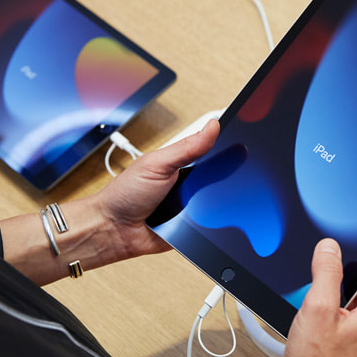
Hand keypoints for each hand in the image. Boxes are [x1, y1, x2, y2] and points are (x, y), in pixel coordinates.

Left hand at [91, 118, 218, 260]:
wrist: (112, 230)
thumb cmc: (124, 194)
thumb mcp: (157, 163)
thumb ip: (186, 147)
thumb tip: (213, 126)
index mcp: (180, 163)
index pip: (211, 151)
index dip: (227, 145)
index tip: (244, 137)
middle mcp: (188, 184)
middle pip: (219, 177)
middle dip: (225, 177)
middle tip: (223, 175)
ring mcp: (191, 206)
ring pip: (218, 202)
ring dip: (217, 202)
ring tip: (201, 200)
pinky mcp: (192, 229)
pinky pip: (210, 226)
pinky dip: (211, 224)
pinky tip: (201, 221)